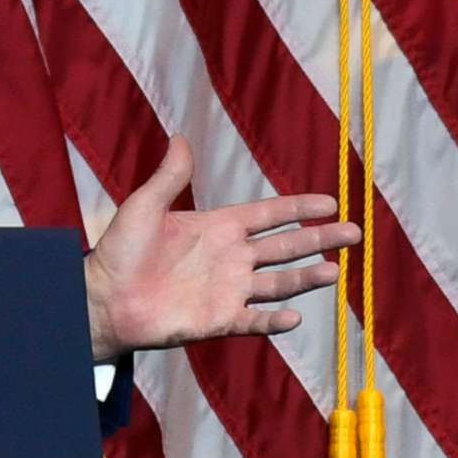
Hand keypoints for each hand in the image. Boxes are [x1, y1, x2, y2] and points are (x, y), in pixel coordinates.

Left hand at [82, 135, 359, 361]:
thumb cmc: (119, 251)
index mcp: (218, 228)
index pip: (269, 215)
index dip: (299, 207)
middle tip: (354, 232)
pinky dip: (274, 321)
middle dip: (320, 239)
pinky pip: (254, 320)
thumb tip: (179, 136)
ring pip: (279, 283)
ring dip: (306, 277)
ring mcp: (228, 290)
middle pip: (286, 246)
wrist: (103, 298)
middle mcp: (230, 258)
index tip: (331, 201)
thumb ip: (169, 176)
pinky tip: (295, 316)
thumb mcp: (144, 206)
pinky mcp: (218, 320)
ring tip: (336, 271)